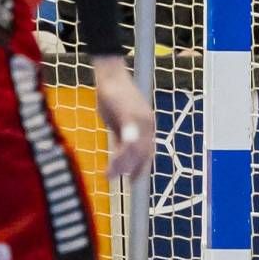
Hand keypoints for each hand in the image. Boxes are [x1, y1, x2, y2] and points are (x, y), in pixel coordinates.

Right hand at [92, 56, 154, 179]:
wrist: (111, 75)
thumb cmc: (114, 97)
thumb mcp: (119, 121)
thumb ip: (122, 136)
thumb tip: (120, 154)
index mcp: (147, 126)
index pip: (148, 152)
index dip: (142, 167)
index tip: (134, 181)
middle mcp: (148, 124)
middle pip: (144, 153)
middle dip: (134, 170)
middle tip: (125, 183)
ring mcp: (141, 120)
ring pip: (136, 149)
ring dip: (123, 165)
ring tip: (109, 175)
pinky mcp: (130, 115)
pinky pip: (130, 137)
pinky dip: (123, 152)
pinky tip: (115, 162)